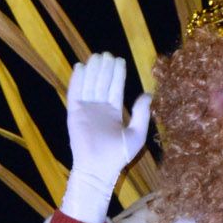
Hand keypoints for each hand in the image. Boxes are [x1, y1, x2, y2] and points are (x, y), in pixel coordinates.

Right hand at [60, 53, 150, 222]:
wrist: (98, 169)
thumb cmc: (117, 156)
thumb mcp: (136, 135)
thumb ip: (141, 114)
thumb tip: (148, 95)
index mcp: (113, 112)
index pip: (115, 88)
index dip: (117, 74)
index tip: (119, 60)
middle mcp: (99, 108)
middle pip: (102, 82)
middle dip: (105, 68)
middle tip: (107, 54)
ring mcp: (86, 110)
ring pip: (90, 84)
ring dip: (93, 70)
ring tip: (97, 56)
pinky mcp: (74, 113)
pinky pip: (75, 93)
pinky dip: (77, 80)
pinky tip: (80, 67)